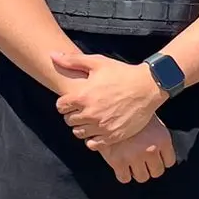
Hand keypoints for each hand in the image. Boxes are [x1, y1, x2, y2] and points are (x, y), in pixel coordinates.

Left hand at [52, 52, 167, 147]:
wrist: (147, 87)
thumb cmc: (121, 73)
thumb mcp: (97, 62)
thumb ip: (72, 60)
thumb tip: (52, 55)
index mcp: (83, 96)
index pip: (60, 106)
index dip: (64, 103)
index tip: (72, 101)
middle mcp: (90, 113)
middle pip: (69, 120)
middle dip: (72, 115)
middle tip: (81, 110)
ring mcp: (102, 126)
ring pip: (79, 133)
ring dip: (81, 127)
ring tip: (89, 120)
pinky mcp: (113, 135)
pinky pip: (93, 144)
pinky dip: (92, 139)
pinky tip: (98, 130)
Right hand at [96, 115, 175, 183]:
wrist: (105, 103)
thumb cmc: (127, 108)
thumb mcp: (148, 116)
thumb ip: (155, 134)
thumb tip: (159, 149)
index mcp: (162, 138)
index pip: (169, 161)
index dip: (160, 159)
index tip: (153, 156)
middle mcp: (151, 149)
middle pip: (156, 171)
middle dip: (149, 166)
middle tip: (140, 159)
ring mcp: (134, 156)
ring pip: (142, 177)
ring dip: (136, 171)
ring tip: (129, 161)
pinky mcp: (118, 161)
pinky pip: (124, 178)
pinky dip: (122, 173)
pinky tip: (119, 164)